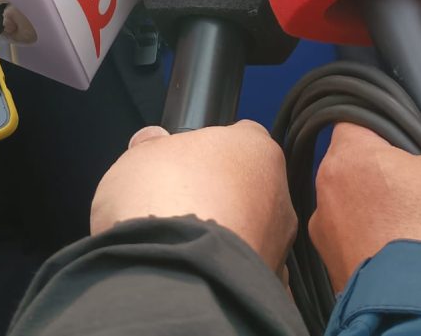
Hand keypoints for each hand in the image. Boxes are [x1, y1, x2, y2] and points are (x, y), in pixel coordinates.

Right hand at [90, 121, 294, 272]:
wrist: (174, 273)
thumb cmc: (162, 200)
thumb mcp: (141, 156)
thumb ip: (153, 147)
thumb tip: (153, 141)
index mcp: (253, 147)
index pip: (242, 136)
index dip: (212, 150)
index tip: (189, 164)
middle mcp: (278, 192)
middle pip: (249, 187)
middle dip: (221, 197)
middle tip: (181, 208)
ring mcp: (280, 241)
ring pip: (253, 231)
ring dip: (228, 237)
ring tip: (183, 247)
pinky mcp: (272, 283)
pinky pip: (249, 271)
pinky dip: (229, 272)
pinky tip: (199, 274)